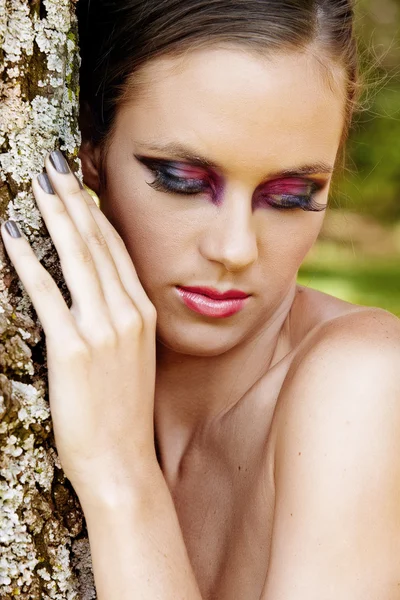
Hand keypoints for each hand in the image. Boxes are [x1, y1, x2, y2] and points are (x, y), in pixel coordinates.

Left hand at [1, 150, 157, 501]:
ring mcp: (103, 329)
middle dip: (75, 200)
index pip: (117, 250)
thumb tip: (97, 292)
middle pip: (97, 244)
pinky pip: (47, 294)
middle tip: (56, 165)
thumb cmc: (124, 413)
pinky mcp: (74, 348)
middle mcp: (128, 313)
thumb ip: (120, 319)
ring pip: (77, 258)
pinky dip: (27, 261)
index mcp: (143, 312)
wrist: (122, 462)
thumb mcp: (132, 357)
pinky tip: (10, 235)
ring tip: (40, 183)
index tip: (81, 185)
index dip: (96, 213)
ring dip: (56, 216)